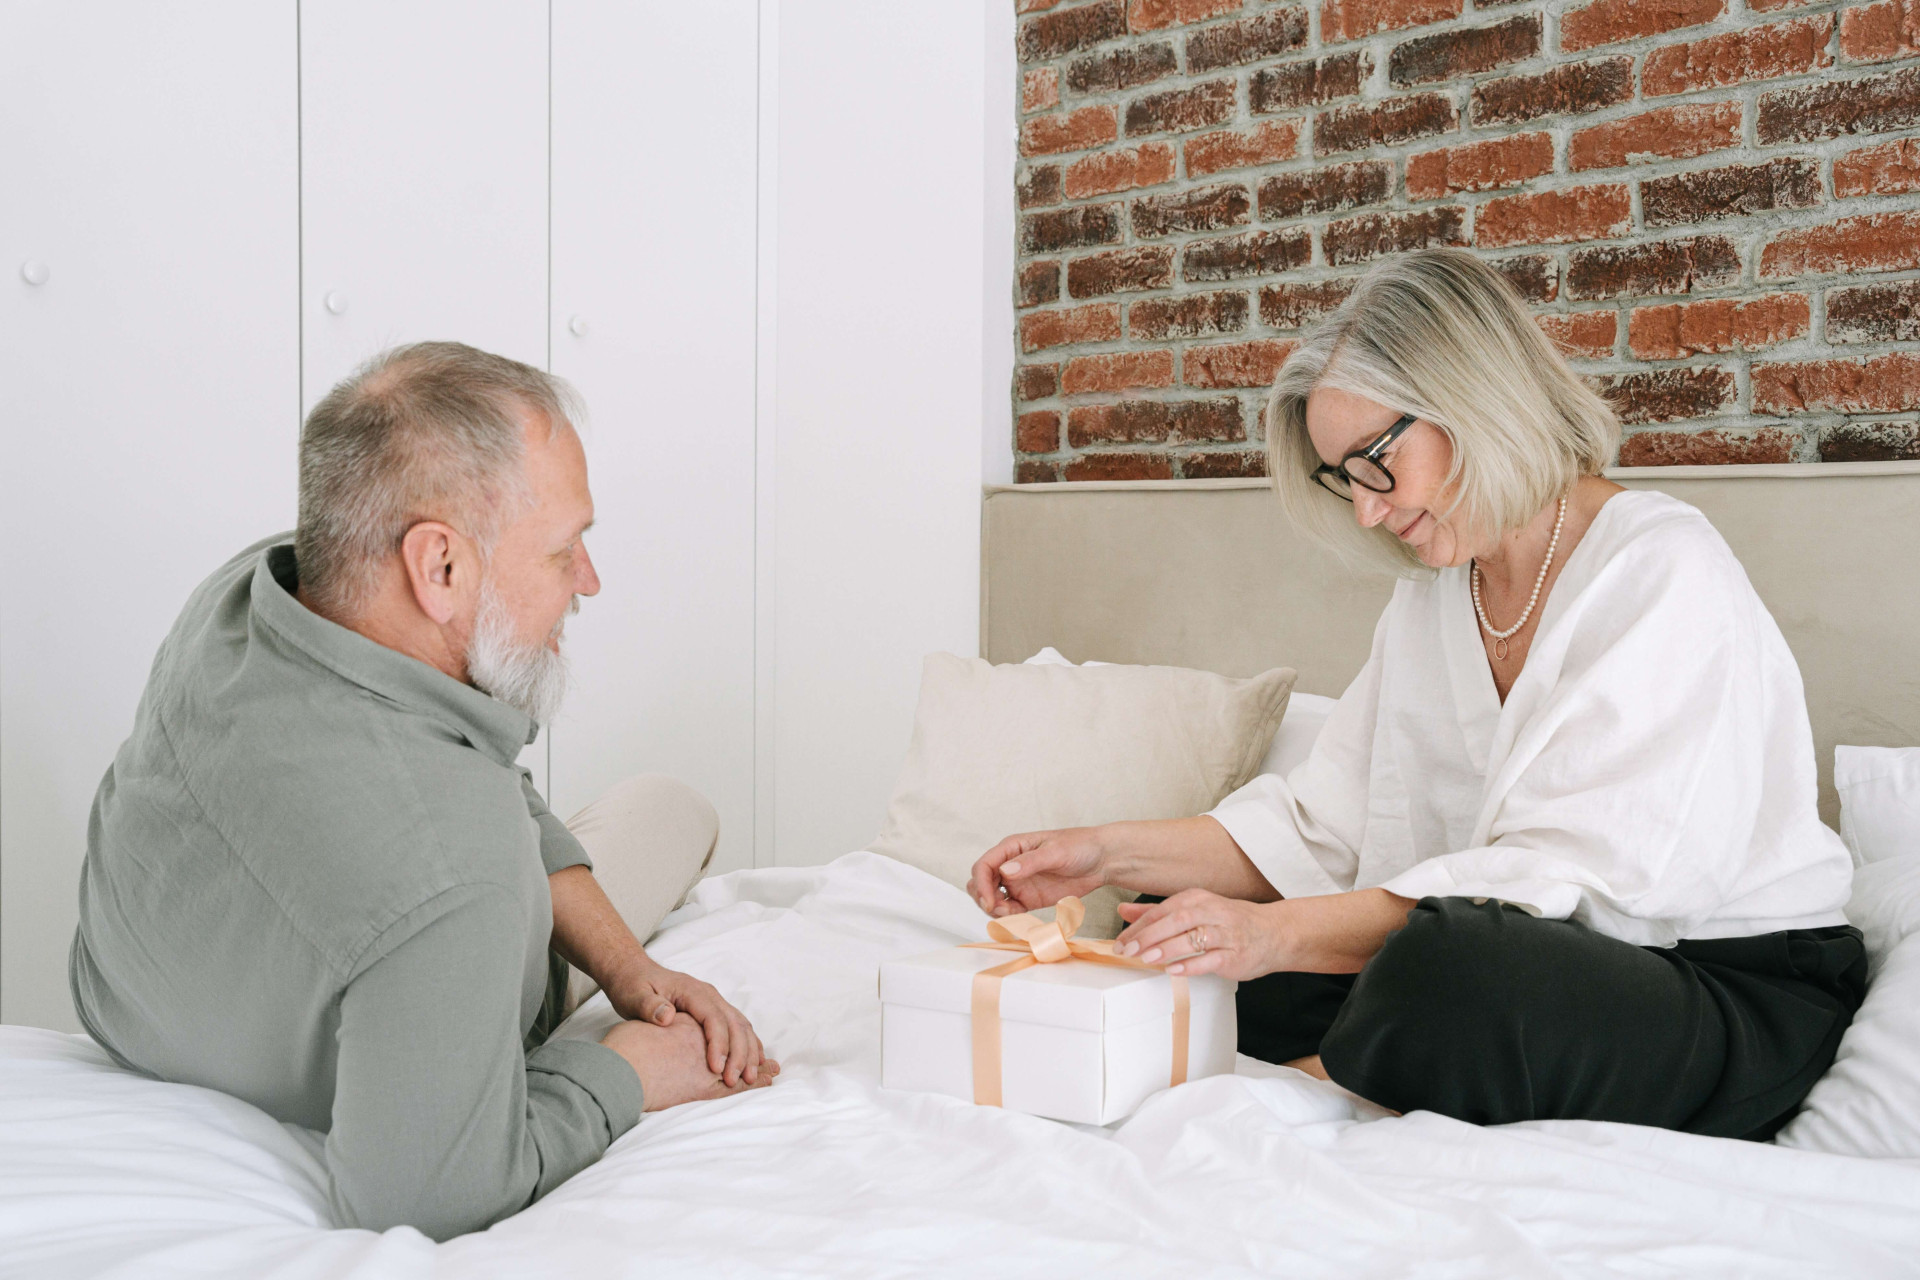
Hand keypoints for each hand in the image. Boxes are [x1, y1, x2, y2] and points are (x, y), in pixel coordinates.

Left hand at [605, 962, 775, 1086]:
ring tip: (750, 1078)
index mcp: (692, 991)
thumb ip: (649, 1005)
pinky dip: (747, 1045)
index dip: (718, 1044)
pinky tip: (751, 1062)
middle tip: (735, 1081)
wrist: (633, 972)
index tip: (716, 1069)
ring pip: (741, 1025)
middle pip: (734, 1023)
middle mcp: (708, 995)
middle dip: (739, 1053)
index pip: (713, 1018)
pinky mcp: (712, 1011)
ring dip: (748, 1051)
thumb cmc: (632, 985)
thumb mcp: (634, 995)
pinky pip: (737, 1027)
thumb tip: (668, 1016)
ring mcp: (713, 1002)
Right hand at [969, 827, 1108, 916]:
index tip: (990, 901)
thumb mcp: (1056, 851)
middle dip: (983, 898)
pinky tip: (1018, 919)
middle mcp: (1011, 865)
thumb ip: (1030, 861)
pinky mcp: (1029, 899)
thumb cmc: (1080, 846)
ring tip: (1011, 915)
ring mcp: (1019, 883)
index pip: (984, 865)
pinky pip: (1009, 910)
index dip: (981, 884)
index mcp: (1012, 847)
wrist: (1102, 860)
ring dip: (994, 909)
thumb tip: (1005, 870)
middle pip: (981, 883)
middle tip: (999, 910)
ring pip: (992, 898)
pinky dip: (1008, 917)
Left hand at [1113, 889, 1282, 981]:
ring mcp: (1225, 932)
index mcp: (1197, 899)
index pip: (1163, 910)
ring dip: (1167, 948)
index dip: (1139, 925)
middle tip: (1128, 950)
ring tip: (1146, 958)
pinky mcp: (1235, 953)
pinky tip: (1174, 970)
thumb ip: (1157, 912)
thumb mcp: (1194, 910)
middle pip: (1176, 920)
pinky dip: (1191, 964)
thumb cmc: (1228, 922)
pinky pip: (1211, 959)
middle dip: (1149, 935)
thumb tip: (1124, 910)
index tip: (1121, 941)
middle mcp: (1211, 911)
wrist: (1273, 933)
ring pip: (1193, 936)